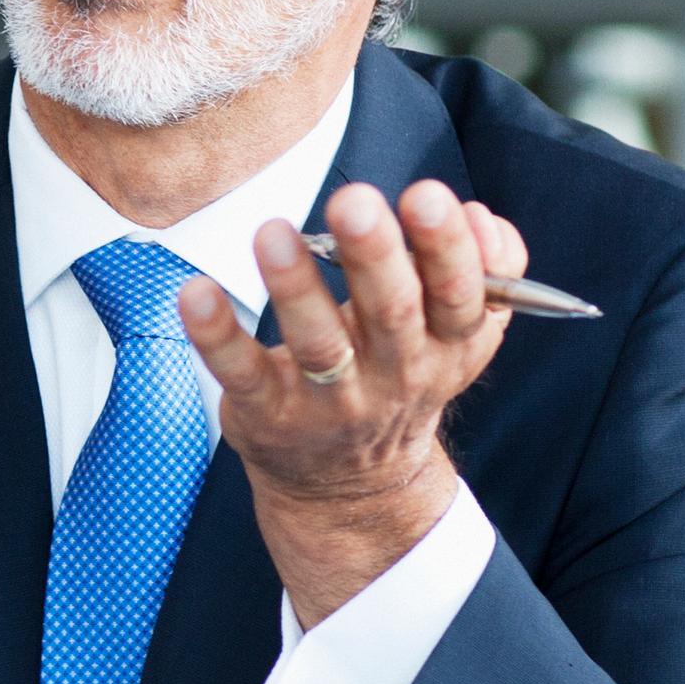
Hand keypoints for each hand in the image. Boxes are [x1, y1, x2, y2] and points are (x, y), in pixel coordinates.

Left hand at [179, 179, 521, 623]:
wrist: (353, 486)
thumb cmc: (402, 376)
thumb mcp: (459, 335)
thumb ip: (488, 272)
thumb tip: (478, 217)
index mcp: (446, 347)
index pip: (459, 299)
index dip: (449, 250)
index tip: (429, 196)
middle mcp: (393, 375)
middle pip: (391, 313)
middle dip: (375, 255)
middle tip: (354, 201)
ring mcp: (329, 399)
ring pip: (318, 343)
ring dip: (296, 287)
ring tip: (272, 232)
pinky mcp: (269, 413)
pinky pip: (242, 372)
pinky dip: (217, 333)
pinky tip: (196, 292)